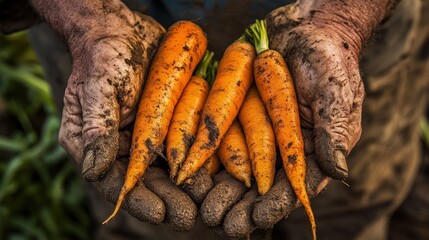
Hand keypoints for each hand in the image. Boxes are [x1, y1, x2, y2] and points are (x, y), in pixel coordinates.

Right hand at [32, 0, 211, 229]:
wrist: (123, 29)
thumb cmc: (102, 56)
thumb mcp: (96, 90)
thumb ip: (98, 130)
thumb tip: (93, 172)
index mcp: (97, 145)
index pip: (116, 180)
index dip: (138, 199)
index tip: (161, 212)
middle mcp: (123, 145)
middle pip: (146, 180)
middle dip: (168, 199)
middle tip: (188, 217)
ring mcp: (148, 135)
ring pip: (168, 168)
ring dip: (186, 187)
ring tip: (206, 203)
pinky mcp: (169, 122)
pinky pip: (184, 144)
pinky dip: (198, 159)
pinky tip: (216, 173)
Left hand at [201, 1, 365, 236]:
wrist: (305, 28)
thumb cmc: (329, 60)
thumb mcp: (336, 95)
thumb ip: (333, 133)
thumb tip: (338, 174)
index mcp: (311, 150)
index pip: (294, 186)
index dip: (276, 204)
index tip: (258, 217)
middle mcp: (282, 146)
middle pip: (261, 185)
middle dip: (242, 206)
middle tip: (226, 224)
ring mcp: (259, 132)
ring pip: (237, 169)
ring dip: (222, 191)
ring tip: (206, 210)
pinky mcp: (238, 115)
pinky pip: (222, 141)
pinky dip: (209, 160)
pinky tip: (193, 178)